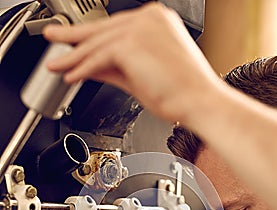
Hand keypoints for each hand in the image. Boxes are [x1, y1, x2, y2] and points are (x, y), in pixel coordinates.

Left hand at [42, 2, 220, 125]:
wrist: (200, 101)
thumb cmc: (182, 93)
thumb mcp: (141, 76)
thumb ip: (115, 68)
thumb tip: (92, 68)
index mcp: (157, 21)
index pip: (115, 29)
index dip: (91, 39)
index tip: (75, 45)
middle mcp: (149, 18)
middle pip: (102, 29)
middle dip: (74, 38)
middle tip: (53, 39)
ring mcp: (141, 27)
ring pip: (97, 42)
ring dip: (74, 57)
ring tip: (56, 66)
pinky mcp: (132, 43)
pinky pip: (99, 56)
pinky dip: (82, 68)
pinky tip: (71, 76)